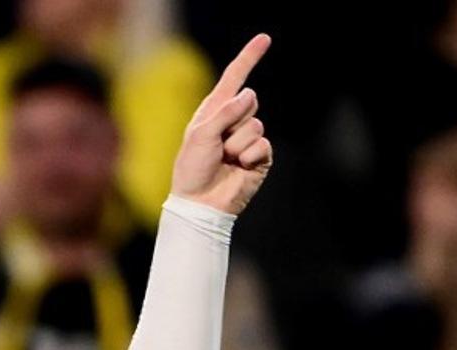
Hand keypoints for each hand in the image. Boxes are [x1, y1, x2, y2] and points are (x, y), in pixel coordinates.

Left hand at [171, 34, 272, 215]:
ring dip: (237, 145)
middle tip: (217, 145)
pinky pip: (263, 145)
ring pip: (256, 125)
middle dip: (232, 122)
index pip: (234, 79)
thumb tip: (249, 94)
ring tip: (225, 160)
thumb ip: (224, 113)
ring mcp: (247, 139)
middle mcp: (232, 121)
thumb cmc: (192, 169)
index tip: (264, 38)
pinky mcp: (259, 156)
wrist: (201, 203)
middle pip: (249, 102)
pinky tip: (238, 168)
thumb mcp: (200, 135)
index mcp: (213, 111)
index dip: (249, 58)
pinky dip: (249, 156)